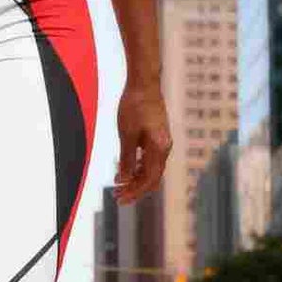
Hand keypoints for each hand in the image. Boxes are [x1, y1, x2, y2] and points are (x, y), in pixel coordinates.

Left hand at [112, 80, 170, 203]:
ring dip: (135, 178)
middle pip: (152, 178)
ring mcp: (162, 142)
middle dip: (135, 189)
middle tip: (117, 196)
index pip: (149, 180)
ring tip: (117, 184)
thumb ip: (126, 158)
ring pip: (150, 169)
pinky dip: (138, 167)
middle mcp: (164, 148)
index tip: (120, 199)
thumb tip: (123, 179)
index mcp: (159, 148)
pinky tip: (124, 169)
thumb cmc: (134, 106)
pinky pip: (149, 159)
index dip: (134, 192)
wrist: (144, 83)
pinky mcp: (157, 136)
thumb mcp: (126, 134)